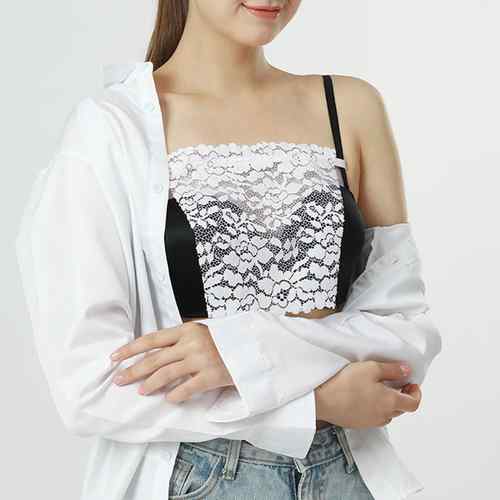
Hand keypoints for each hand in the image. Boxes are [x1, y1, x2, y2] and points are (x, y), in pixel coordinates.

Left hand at [109, 322, 232, 401]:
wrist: (251, 347)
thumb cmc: (223, 340)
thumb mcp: (201, 332)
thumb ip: (180, 338)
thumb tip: (154, 350)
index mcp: (187, 329)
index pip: (152, 339)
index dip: (131, 349)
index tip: (115, 357)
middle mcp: (191, 343)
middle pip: (154, 359)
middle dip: (133, 370)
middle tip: (119, 380)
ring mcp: (201, 360)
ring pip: (166, 375)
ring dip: (150, 384)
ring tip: (140, 391)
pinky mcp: (210, 376)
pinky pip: (186, 389)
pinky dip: (174, 396)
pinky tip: (169, 399)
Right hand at [314, 360, 421, 427]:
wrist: (323, 401)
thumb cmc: (346, 383)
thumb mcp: (371, 368)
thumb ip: (392, 370)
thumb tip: (407, 371)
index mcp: (390, 402)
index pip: (413, 403)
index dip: (416, 393)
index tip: (412, 383)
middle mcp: (384, 415)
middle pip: (401, 409)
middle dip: (402, 396)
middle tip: (397, 383)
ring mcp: (371, 421)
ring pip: (387, 413)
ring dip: (388, 403)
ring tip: (379, 389)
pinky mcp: (359, 423)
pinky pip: (374, 416)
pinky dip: (375, 408)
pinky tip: (364, 397)